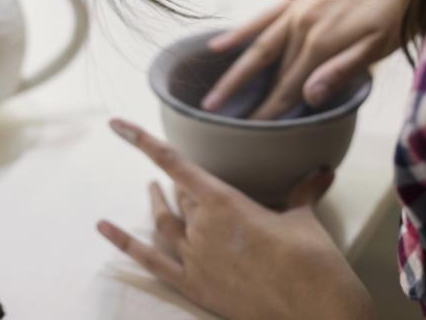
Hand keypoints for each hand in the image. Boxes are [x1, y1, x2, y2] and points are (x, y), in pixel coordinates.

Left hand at [98, 119, 376, 319]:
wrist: (316, 312)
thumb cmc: (313, 262)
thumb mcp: (305, 220)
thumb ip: (304, 192)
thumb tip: (323, 171)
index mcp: (225, 202)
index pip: (176, 163)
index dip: (142, 142)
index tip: (118, 124)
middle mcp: (202, 227)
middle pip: (181, 197)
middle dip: (182, 186)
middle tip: (187, 180)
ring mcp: (194, 258)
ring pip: (165, 223)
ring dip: (157, 205)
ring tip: (151, 192)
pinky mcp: (194, 286)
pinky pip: (151, 262)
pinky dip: (125, 244)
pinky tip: (103, 227)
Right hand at [202, 0, 405, 119]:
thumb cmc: (389, 7)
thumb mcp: (377, 43)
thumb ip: (342, 70)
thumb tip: (309, 96)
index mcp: (320, 45)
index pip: (290, 87)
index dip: (271, 111)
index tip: (251, 130)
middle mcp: (299, 29)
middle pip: (269, 73)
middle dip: (243, 100)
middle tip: (215, 119)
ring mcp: (291, 12)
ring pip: (256, 49)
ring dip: (233, 75)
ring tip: (210, 97)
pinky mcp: (290, 0)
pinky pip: (258, 19)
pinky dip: (237, 34)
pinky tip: (217, 47)